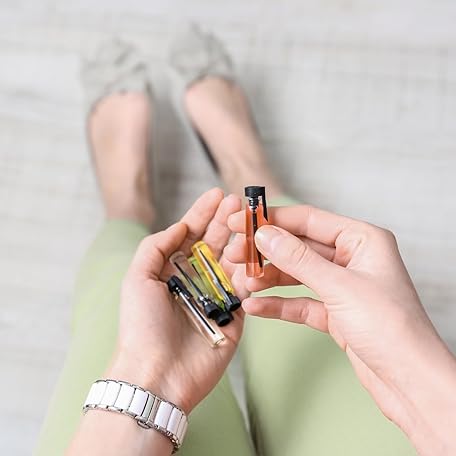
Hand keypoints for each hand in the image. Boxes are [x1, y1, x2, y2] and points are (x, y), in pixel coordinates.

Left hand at [106, 188, 243, 414]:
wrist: (157, 373)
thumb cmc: (141, 326)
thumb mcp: (138, 278)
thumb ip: (156, 246)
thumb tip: (180, 225)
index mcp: (172, 271)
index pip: (191, 234)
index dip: (203, 213)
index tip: (217, 193)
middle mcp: (195, 281)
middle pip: (215, 243)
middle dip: (226, 221)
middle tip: (239, 200)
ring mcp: (216, 297)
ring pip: (233, 262)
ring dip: (242, 240)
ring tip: (250, 219)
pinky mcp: (234, 316)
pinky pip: (246, 289)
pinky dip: (252, 270)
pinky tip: (257, 249)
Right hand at [226, 205, 455, 454]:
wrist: (409, 382)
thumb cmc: (392, 329)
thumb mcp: (340, 287)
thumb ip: (298, 259)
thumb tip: (266, 236)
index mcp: (362, 240)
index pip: (308, 220)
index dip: (272, 219)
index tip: (242, 221)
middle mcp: (352, 259)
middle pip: (299, 247)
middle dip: (266, 251)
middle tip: (236, 254)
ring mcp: (342, 286)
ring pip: (296, 274)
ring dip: (269, 278)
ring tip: (244, 281)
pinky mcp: (335, 312)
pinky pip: (299, 302)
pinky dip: (278, 304)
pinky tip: (256, 306)